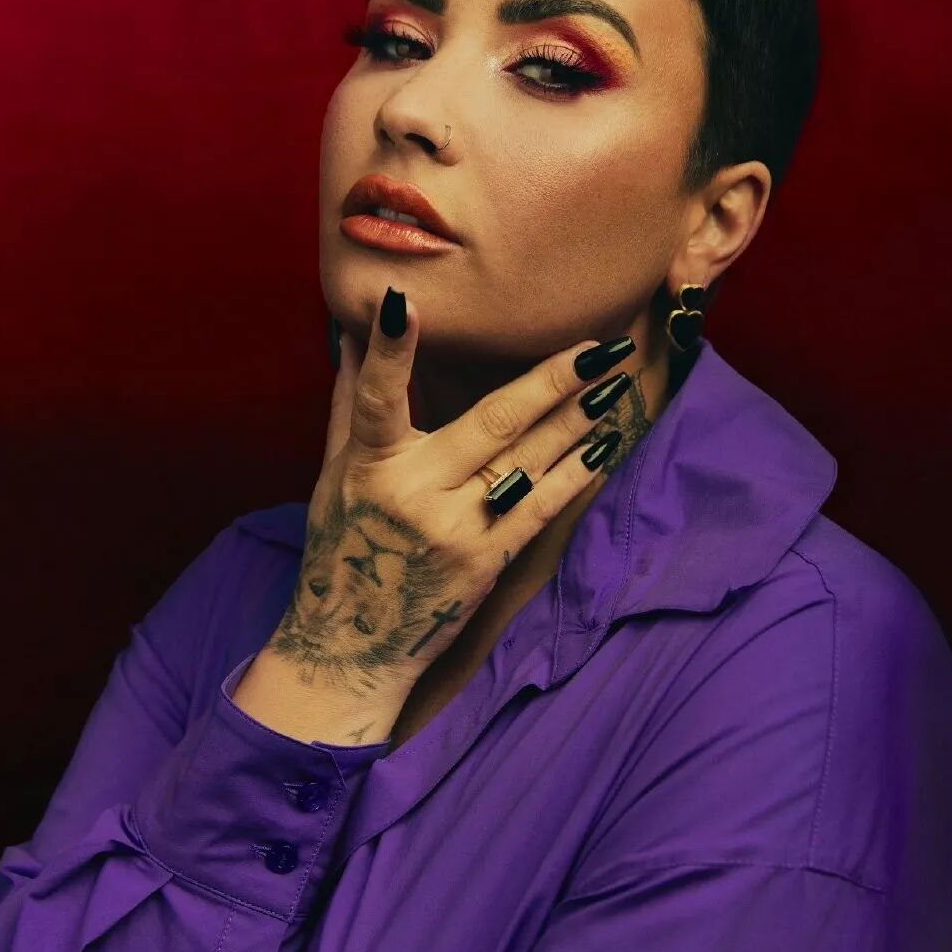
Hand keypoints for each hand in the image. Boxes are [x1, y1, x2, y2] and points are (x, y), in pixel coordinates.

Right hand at [268, 286, 634, 707]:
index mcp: (370, 466)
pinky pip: (540, 510)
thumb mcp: (333, 476)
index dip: (392, 352)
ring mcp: (455, 531)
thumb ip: (352, 403)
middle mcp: (414, 494)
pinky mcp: (485, 563)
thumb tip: (353, 332)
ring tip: (618, 384)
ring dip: (578, 421)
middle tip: (600, 344)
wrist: (352, 648)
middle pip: (491, 423)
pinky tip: (604, 446)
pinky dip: (573, 475)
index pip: (377, 398)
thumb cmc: (340, 552)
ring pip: (527, 461)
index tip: (407, 303)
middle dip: (552, 379)